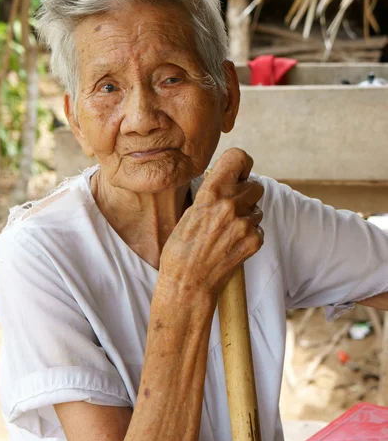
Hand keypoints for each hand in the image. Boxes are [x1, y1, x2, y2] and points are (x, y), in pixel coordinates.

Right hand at [159, 148, 263, 296]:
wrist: (187, 282)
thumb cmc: (182, 248)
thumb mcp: (190, 211)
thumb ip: (211, 194)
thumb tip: (228, 181)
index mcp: (211, 192)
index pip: (239, 158)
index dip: (242, 165)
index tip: (239, 173)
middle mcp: (230, 204)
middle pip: (255, 186)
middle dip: (246, 195)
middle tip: (231, 209)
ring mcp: (244, 224)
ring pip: (258, 209)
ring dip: (247, 216)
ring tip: (227, 231)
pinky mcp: (254, 241)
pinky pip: (259, 228)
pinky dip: (249, 235)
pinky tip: (232, 244)